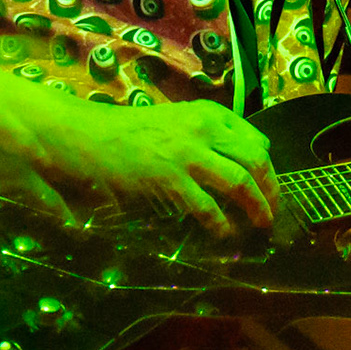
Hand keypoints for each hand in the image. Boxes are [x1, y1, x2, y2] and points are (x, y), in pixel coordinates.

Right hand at [0, 70, 277, 238]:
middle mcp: (201, 128)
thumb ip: (197, 138)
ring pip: (242, 180)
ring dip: (256, 207)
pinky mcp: (169, 177)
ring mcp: (187, 152)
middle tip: (271, 212)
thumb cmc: (120, 135)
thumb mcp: (167, 126)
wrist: (79, 135)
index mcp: (203, 113)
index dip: (266, 164)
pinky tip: (223, 236)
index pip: (253, 137)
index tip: (269, 184)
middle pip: (256, 158)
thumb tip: (227, 158)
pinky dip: (222, 224)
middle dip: (271, 188)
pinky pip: (210, 206)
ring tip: (259, 226)